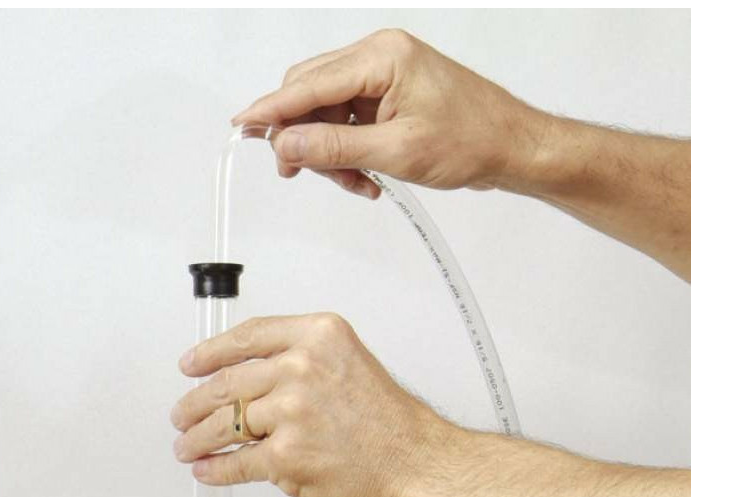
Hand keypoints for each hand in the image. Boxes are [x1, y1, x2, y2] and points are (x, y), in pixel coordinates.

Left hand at [170, 312, 463, 496]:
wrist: (415, 466)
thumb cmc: (390, 426)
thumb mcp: (350, 366)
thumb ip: (303, 365)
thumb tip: (254, 383)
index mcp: (319, 336)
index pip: (249, 337)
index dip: (211, 352)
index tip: (192, 363)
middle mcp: (303, 367)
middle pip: (229, 382)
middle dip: (196, 402)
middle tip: (182, 413)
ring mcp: (291, 412)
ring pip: (226, 423)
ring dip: (198, 438)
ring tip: (186, 446)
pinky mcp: (285, 455)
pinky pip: (237, 462)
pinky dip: (216, 469)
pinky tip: (207, 470)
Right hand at [232, 28, 547, 198]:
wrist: (511, 146)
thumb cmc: (471, 140)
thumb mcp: (395, 152)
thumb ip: (335, 147)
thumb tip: (288, 144)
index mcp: (381, 57)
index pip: (309, 83)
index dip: (272, 109)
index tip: (242, 125)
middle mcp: (379, 56)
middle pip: (311, 92)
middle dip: (303, 136)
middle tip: (301, 172)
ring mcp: (384, 74)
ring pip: (327, 111)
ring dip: (330, 152)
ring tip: (355, 184)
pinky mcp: (389, 94)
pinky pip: (348, 120)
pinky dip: (348, 151)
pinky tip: (366, 177)